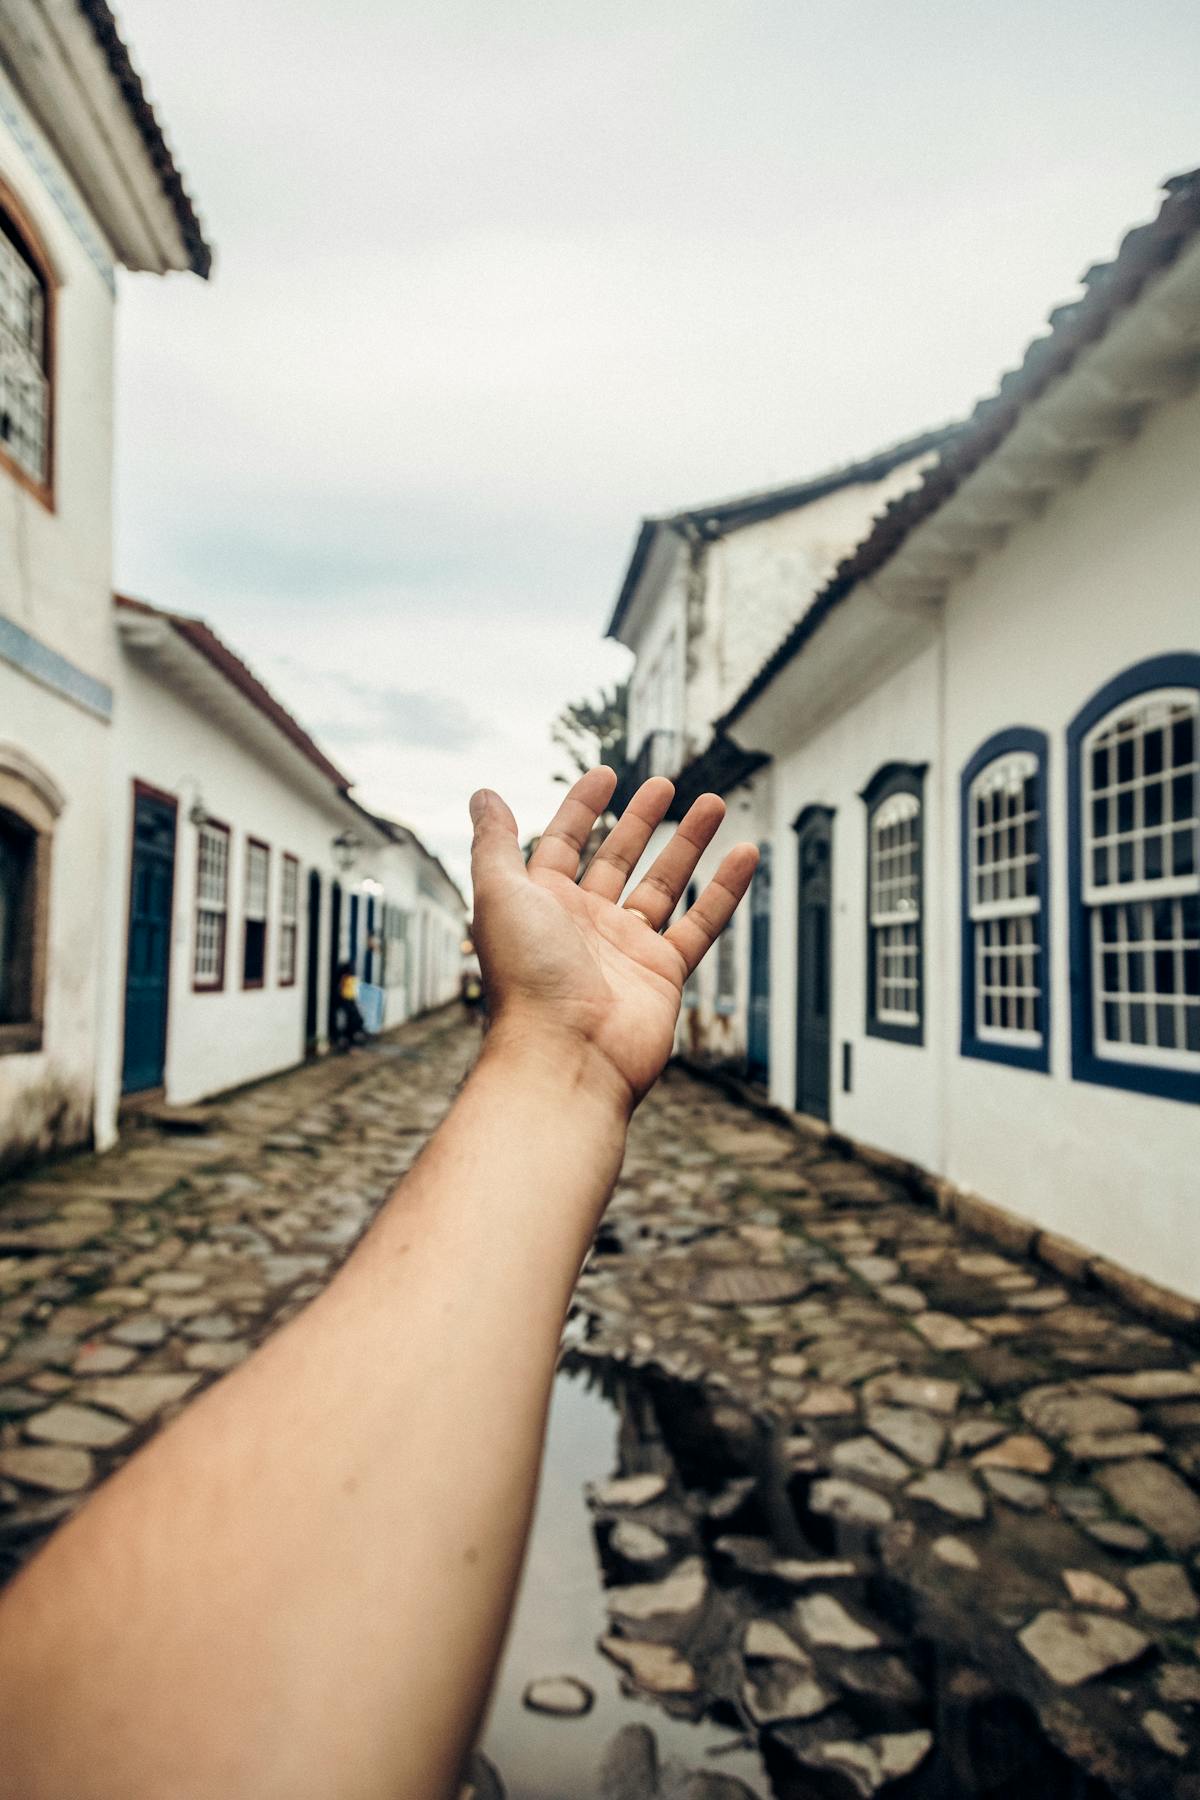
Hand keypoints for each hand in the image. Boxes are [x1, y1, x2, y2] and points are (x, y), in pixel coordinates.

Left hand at [469, 767, 758, 1108]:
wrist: (565, 1055)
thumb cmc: (525, 979)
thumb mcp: (498, 893)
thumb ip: (494, 841)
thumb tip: (483, 794)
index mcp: (541, 904)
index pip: (563, 843)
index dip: (581, 808)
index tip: (605, 775)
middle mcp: (583, 925)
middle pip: (617, 859)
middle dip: (639, 820)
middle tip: (663, 783)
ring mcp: (625, 950)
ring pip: (663, 885)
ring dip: (687, 843)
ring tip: (712, 803)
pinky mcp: (663, 974)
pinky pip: (700, 923)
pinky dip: (724, 889)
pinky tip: (744, 854)